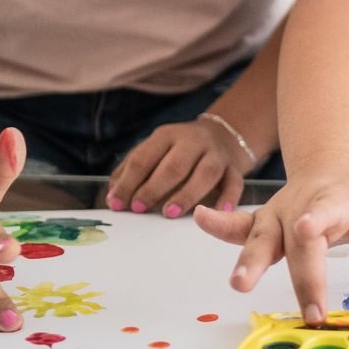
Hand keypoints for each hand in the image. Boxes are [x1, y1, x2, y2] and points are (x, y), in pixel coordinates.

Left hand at [107, 115, 253, 217]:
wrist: (222, 135)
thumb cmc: (177, 151)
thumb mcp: (154, 151)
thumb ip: (131, 171)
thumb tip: (113, 197)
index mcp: (167, 135)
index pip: (144, 157)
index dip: (129, 182)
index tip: (117, 203)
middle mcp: (193, 141)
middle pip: (174, 164)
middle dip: (154, 187)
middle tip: (139, 208)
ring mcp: (216, 154)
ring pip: (206, 172)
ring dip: (187, 193)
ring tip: (170, 212)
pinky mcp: (234, 168)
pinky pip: (235, 182)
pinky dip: (228, 197)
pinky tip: (219, 211)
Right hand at [194, 172, 348, 321]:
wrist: (333, 168)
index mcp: (336, 201)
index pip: (327, 212)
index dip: (317, 220)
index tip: (306, 228)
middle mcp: (302, 206)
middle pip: (296, 240)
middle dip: (297, 270)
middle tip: (297, 303)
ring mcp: (279, 215)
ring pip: (261, 236)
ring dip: (246, 256)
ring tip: (236, 280)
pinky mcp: (264, 225)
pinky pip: (240, 226)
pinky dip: (220, 224)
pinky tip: (199, 219)